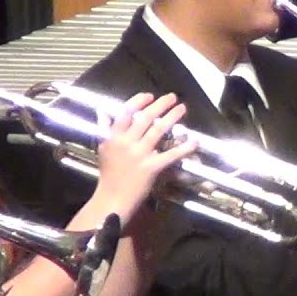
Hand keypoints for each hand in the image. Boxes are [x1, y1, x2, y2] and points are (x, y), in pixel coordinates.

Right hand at [89, 92, 195, 222]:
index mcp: (114, 137)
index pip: (126, 112)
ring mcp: (140, 155)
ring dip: (172, 117)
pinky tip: (194, 141)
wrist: (112, 199)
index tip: (150, 96)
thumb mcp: (102, 149)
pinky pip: (170, 155)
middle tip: (172, 97)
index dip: (139, 101)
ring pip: (158, 131)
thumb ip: (104, 129)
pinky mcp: (151, 168)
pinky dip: (184, 148)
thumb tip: (102, 111)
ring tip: (182, 109)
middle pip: (145, 118)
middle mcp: (126, 143)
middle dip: (161, 105)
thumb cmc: (108, 174)